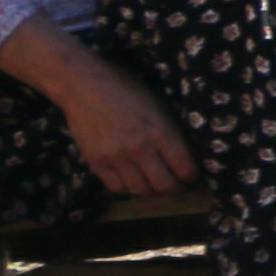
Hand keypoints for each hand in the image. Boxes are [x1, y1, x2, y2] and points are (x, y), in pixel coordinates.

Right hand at [53, 60, 197, 201]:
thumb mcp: (158, 104)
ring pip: (141, 191)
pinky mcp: (96, 163)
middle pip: (164, 186)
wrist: (83, 85)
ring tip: (154, 183)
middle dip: (175, 189)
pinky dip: (127, 188)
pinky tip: (131, 180)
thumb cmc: (126, 88)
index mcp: (161, 131)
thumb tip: (185, 154)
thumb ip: (170, 131)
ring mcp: (116, 158)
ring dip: (151, 190)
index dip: (192, 177)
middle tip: (177, 186)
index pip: (185, 168)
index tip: (192, 177)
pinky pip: (116, 188)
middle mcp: (140, 149)